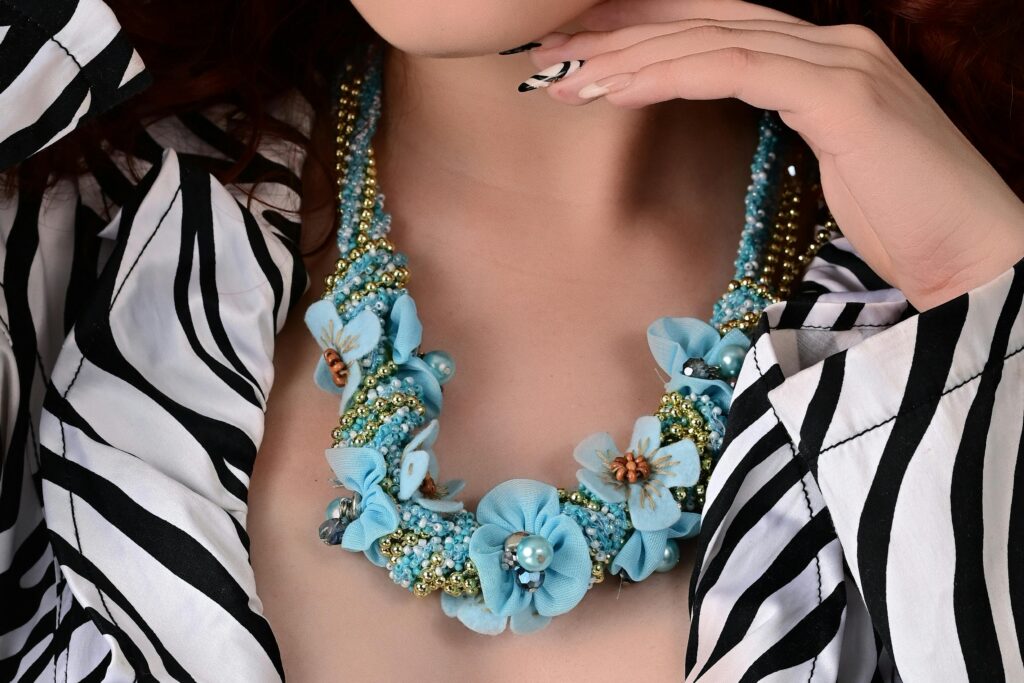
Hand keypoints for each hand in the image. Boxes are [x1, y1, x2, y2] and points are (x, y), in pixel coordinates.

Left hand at [527, 0, 1023, 309]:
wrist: (975, 256)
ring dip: (629, 57)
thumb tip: (731, 118)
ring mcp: (841, 61)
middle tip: (551, 56)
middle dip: (620, 35)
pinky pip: (737, 70)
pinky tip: (617, 91)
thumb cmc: (903, 220)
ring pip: (711, 39)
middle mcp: (832, 43)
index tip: (581, 57)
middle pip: (704, 20)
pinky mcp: (844, 96)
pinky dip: (671, 75)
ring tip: (566, 77)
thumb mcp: (830, 162)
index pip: (717, 27)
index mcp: (825, 56)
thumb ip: (785, 121)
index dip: (644, 35)